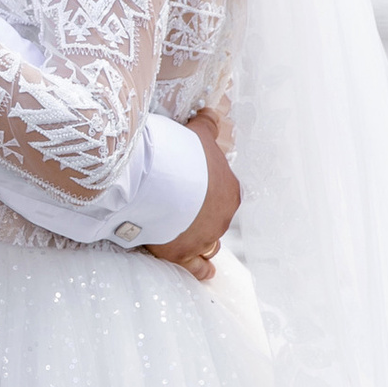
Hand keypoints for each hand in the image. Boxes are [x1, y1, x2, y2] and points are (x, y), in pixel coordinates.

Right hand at [145, 111, 238, 283]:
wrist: (158, 180)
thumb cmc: (180, 155)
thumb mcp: (197, 136)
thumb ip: (207, 126)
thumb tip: (211, 113)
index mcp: (229, 192)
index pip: (223, 195)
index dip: (208, 193)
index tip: (194, 189)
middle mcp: (223, 219)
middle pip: (215, 220)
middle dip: (203, 216)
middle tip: (182, 210)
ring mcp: (204, 238)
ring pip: (209, 244)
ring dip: (203, 242)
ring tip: (192, 239)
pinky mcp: (184, 255)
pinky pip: (197, 267)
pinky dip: (201, 270)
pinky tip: (206, 272)